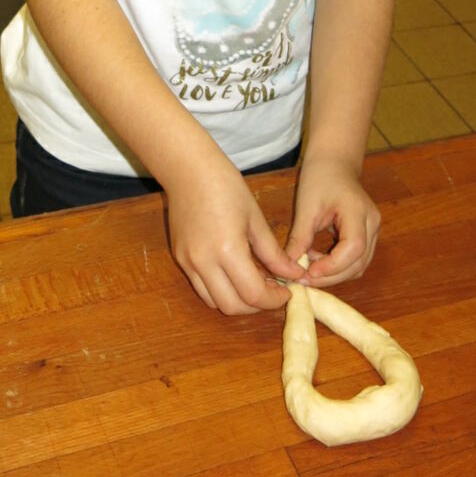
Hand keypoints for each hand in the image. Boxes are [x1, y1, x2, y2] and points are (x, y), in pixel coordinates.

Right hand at [167, 167, 304, 314]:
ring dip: (238, 302)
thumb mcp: (256, 220)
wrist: (188, 170)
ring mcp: (188, 263)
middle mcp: (203, 262)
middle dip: (257, 306)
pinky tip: (236, 275)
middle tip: (274, 292)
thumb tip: (294, 274)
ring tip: (256, 284)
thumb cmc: (226, 186)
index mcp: (227, 250)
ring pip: (214, 302)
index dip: (274, 299)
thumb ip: (274, 253)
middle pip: (232, 307)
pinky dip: (221, 290)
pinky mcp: (180, 259)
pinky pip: (202, 288)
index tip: (287, 291)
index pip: (254, 294)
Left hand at [286, 157, 380, 286]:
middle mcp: (373, 224)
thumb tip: (288, 267)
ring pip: (359, 266)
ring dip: (334, 274)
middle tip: (303, 279)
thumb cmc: (320, 178)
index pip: (354, 247)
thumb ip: (299, 238)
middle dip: (331, 276)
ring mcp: (374, 231)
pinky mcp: (368, 236)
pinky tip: (317, 261)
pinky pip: (356, 260)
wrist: (334, 163)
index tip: (308, 272)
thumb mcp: (306, 207)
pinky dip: (338, 267)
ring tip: (308, 267)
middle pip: (359, 262)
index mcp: (359, 212)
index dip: (332, 265)